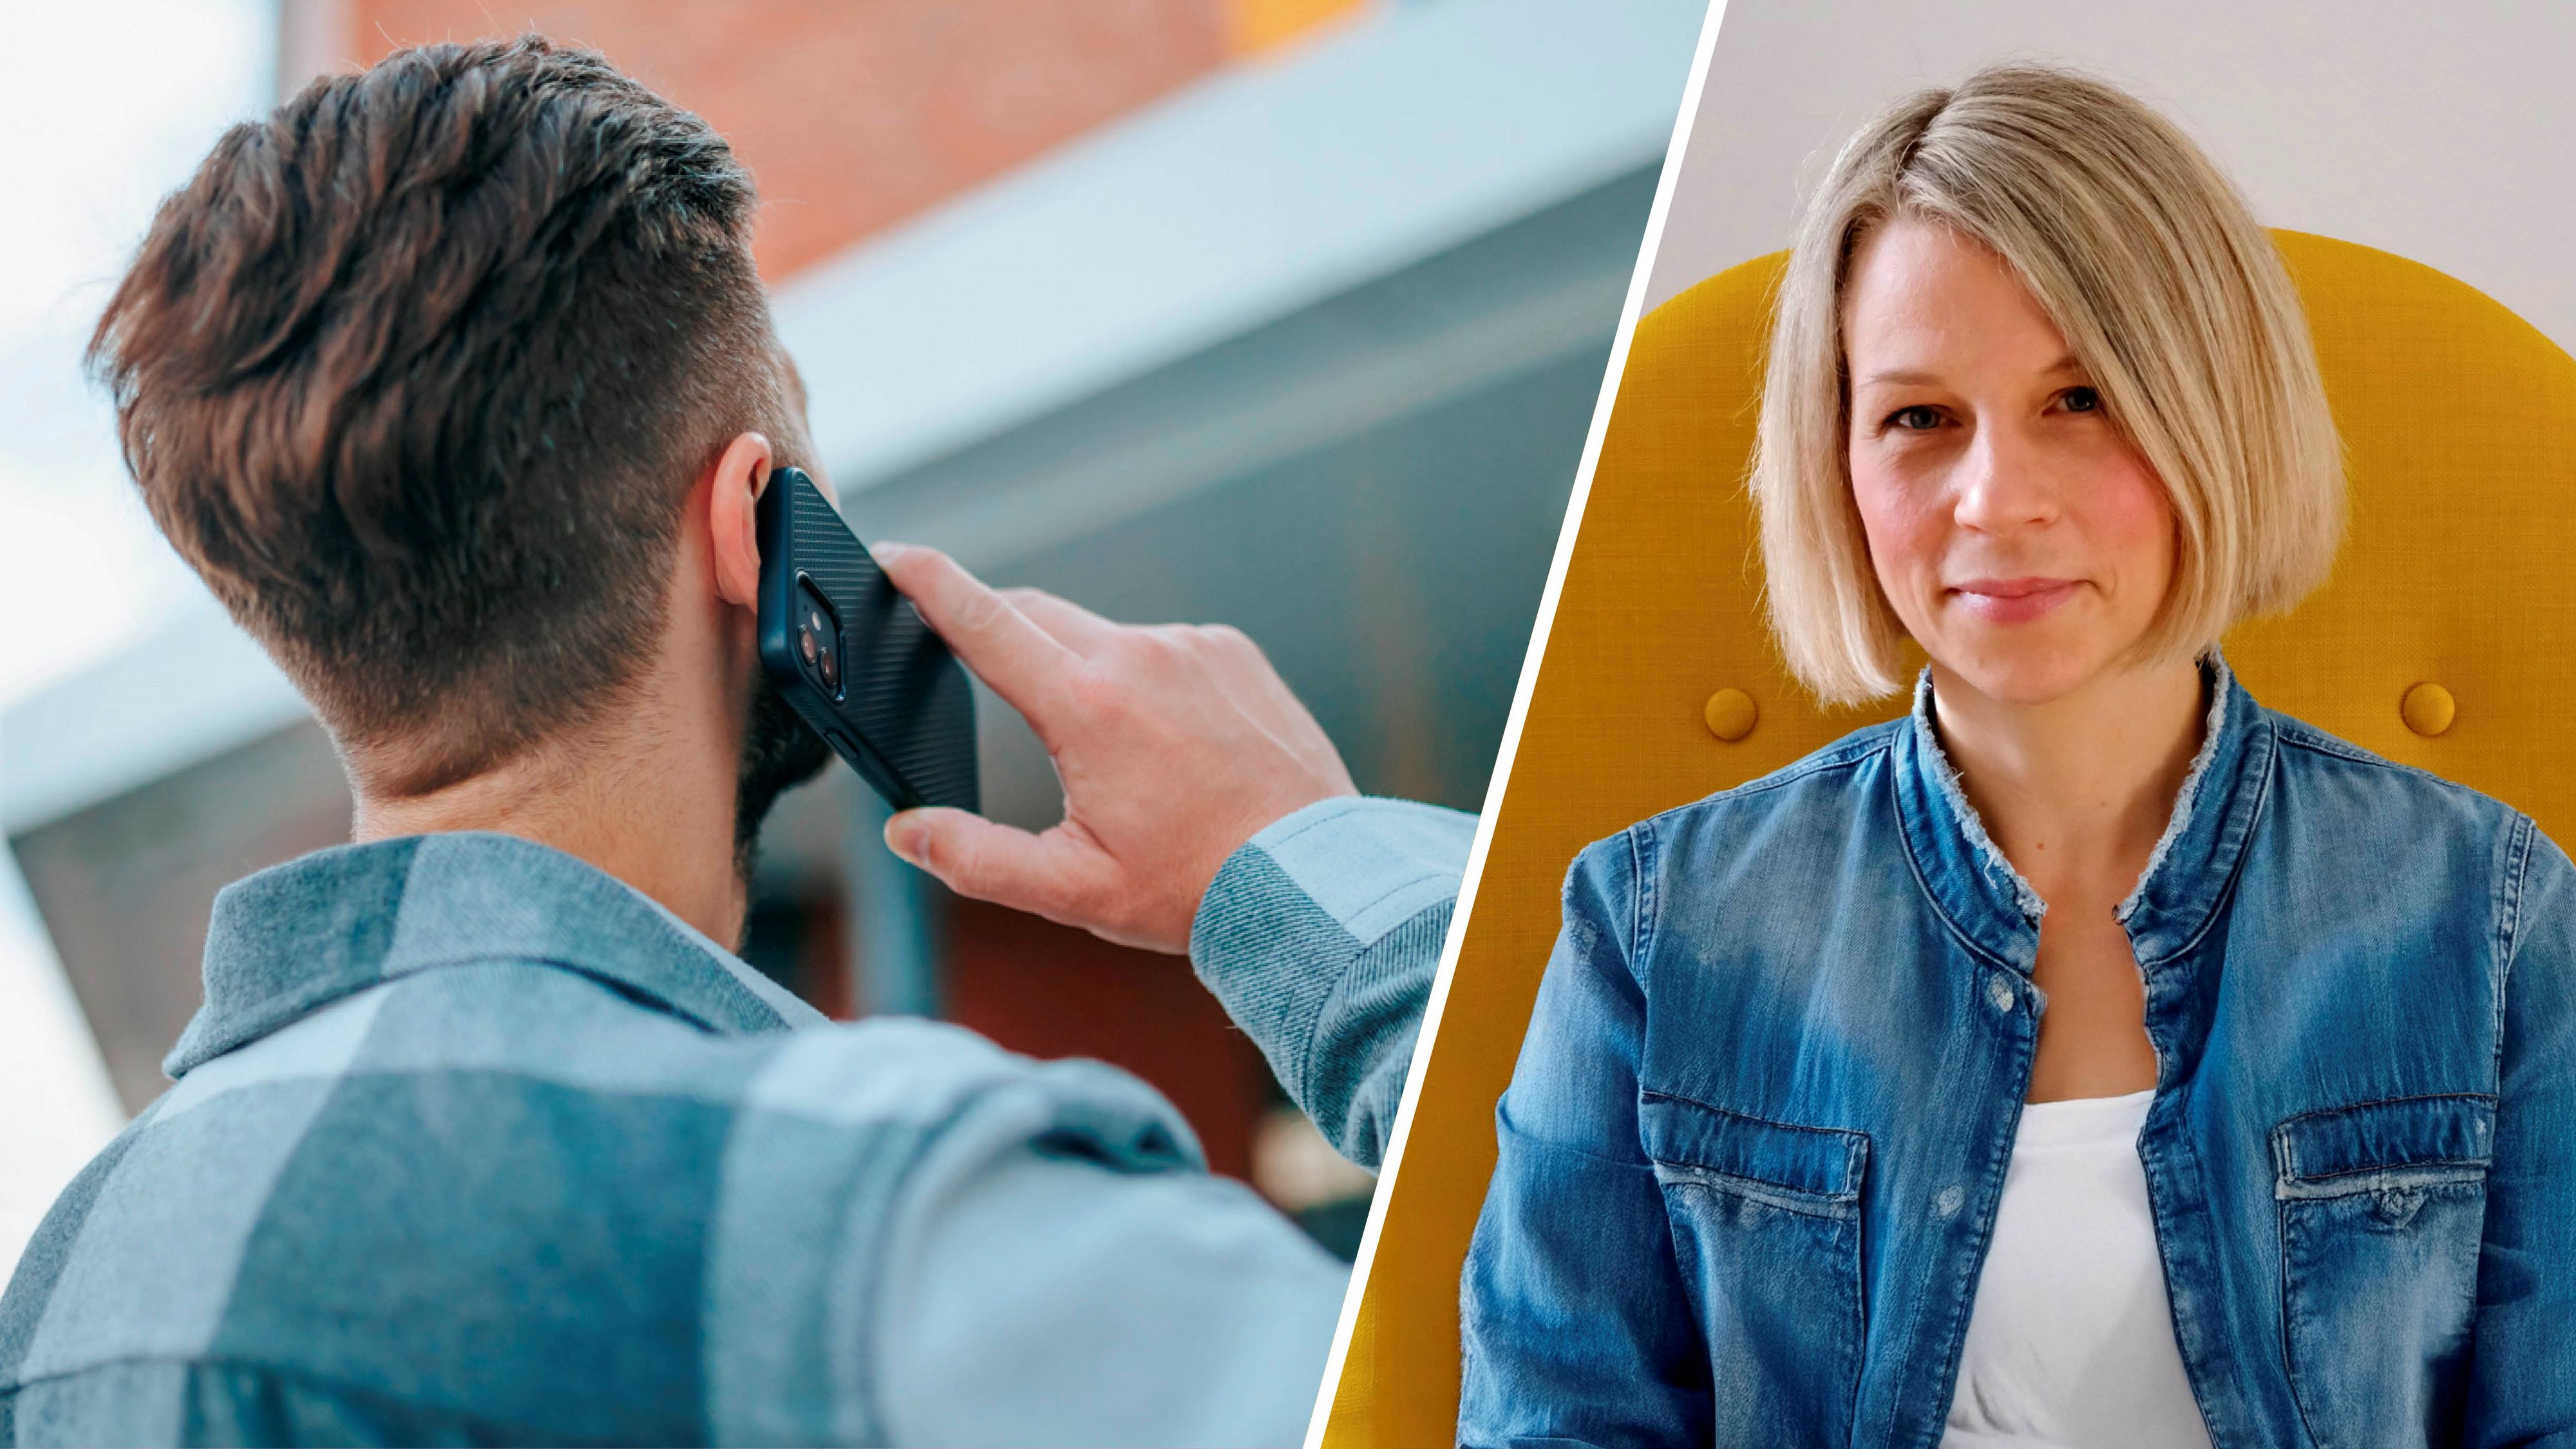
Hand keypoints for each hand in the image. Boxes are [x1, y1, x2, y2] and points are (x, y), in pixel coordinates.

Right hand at [869, 543, 1357, 952]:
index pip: (985, 621)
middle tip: (974, 671)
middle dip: (996, 632)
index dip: (927, 581)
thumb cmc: (1197, 888)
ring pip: (1104, 637)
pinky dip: (1146, 681)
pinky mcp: (1235, 651)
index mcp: (1088, 707)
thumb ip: (977, 859)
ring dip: (1083, 672)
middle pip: (1035, 615)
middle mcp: (1141, 656)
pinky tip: (1169, 746)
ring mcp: (1195, 646)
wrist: (1313, 879)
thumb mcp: (1073, 890)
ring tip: (1112, 757)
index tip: (890, 556)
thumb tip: (908, 832)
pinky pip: (1166, 649)